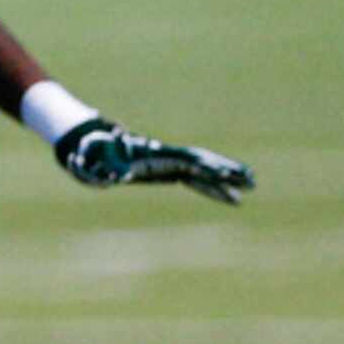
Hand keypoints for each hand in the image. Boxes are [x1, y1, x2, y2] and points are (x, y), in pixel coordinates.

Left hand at [55, 118, 255, 204]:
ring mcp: (169, 164)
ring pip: (204, 172)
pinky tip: (230, 198)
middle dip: (227, 171)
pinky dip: (214, 188)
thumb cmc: (93, 151)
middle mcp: (167, 157)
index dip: (207, 167)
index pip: (188, 161)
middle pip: (203, 163)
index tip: (226, 174)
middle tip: (252, 180)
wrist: (91, 145)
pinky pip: (196, 181)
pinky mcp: (168, 172)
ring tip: (251, 186)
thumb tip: (117, 177)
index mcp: (155, 155)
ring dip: (227, 180)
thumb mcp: (97, 157)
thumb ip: (107, 165)